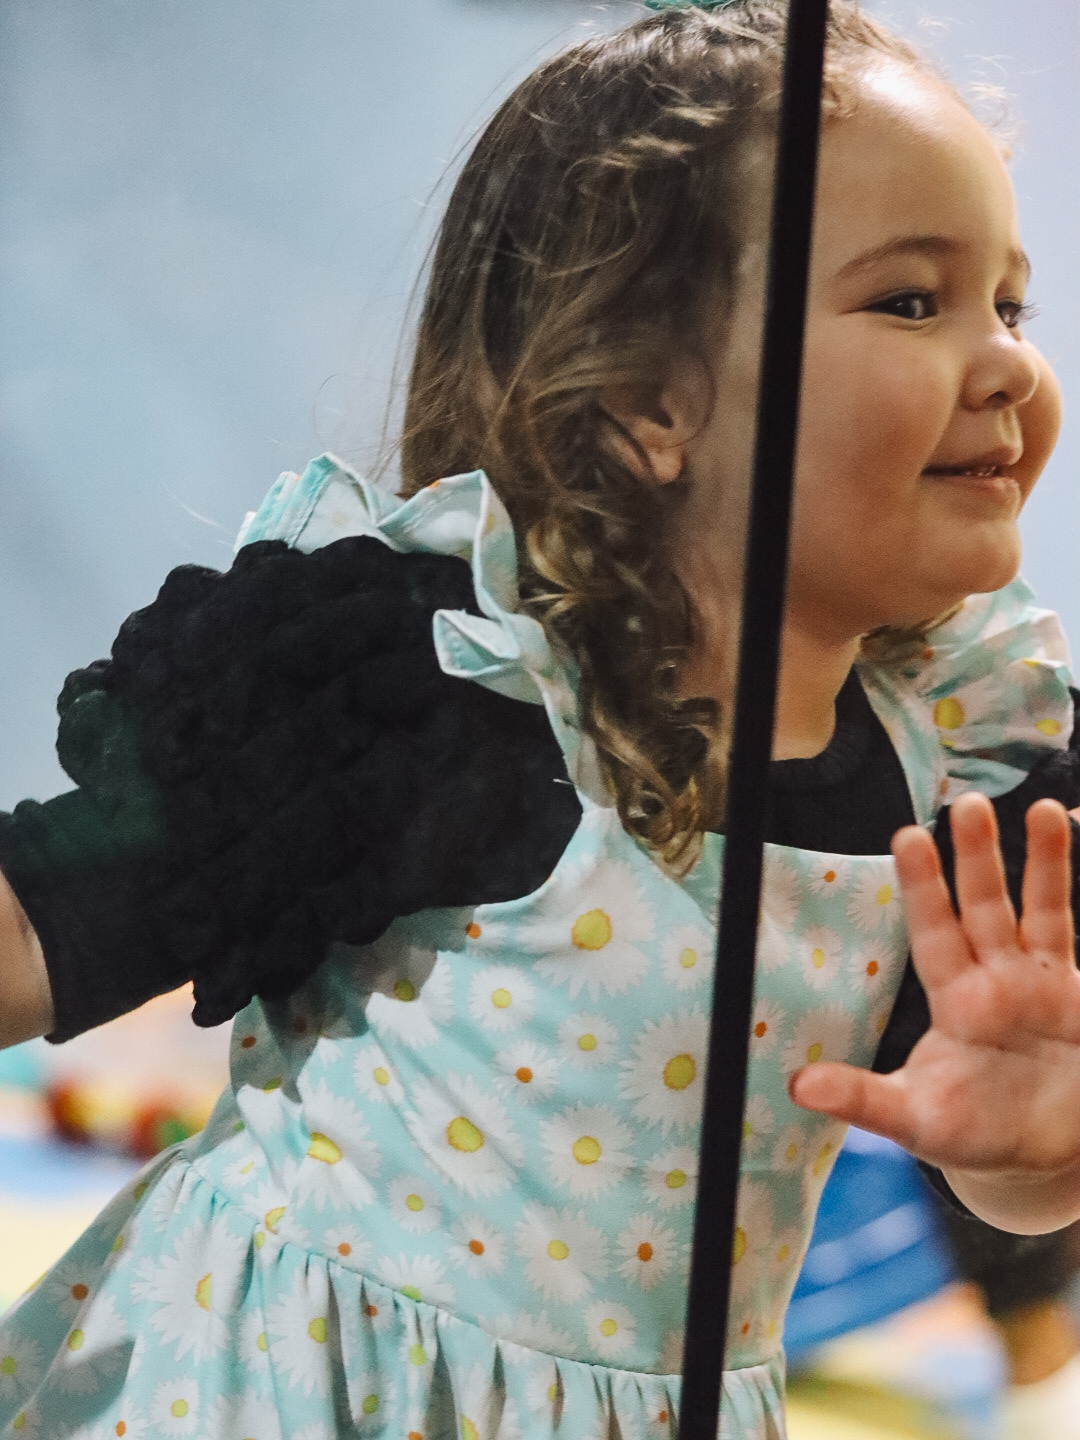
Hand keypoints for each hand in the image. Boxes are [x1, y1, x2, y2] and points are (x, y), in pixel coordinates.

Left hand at [790, 791, 1079, 1232]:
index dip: (924, 887)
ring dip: (1045, 863)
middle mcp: (996, 979)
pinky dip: (1077, 894)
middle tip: (967, 804)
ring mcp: (1041, 982)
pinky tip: (1076, 838)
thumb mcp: (915, 1119)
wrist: (1041, 1157)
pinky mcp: (1078, 994)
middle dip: (978, 857)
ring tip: (1047, 811)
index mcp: (955, 1000)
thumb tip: (799, 1086)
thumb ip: (862, 1099)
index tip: (908, 837)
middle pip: (986, 907)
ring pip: (1042, 910)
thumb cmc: (970, 1132)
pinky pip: (1076, 935)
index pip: (934, 932)